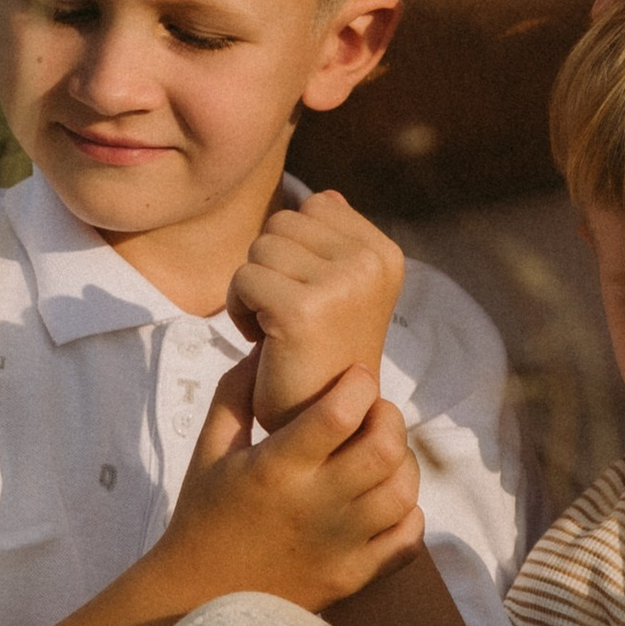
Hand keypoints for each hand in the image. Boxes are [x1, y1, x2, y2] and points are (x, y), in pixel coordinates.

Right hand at [163, 359, 423, 612]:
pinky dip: (408, 513)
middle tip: (372, 415)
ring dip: (402, 464)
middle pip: (386, 449)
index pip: (340, 413)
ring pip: (404, 491)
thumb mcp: (209, 452)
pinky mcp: (353, 577)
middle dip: (389, 419)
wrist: (199, 603)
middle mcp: (315, 506)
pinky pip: (408, 539)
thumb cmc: (202, 519)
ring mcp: (340, 545)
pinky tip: (383, 501)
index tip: (353, 377)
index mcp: (277, 469)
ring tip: (379, 456)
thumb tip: (264, 348)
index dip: (358, 384)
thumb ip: (235, 394)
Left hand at [229, 195, 404, 432]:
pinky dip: (239, 311)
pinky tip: (267, 341)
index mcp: (385, 254)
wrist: (322, 430)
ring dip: (255, 288)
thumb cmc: (322, 356)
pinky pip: (242, 278)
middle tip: (294, 319)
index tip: (314, 300)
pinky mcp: (303, 310)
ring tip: (281, 330)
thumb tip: (326, 196)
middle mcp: (372, 263)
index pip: (313, 207)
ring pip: (260, 247)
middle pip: (282, 223)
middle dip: (272, 267)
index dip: (297, 252)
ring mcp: (343, 284)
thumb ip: (336, 240)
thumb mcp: (342, 289)